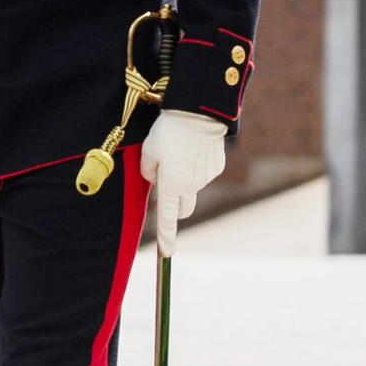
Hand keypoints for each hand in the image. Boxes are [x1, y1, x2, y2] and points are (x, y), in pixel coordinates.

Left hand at [139, 111, 229, 238]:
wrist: (199, 113)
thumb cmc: (169, 131)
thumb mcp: (148, 150)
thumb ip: (148, 171)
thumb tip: (155, 180)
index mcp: (172, 185)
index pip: (167, 218)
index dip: (165, 237)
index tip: (166, 253)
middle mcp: (191, 186)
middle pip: (183, 209)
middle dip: (174, 208)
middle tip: (165, 190)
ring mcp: (206, 178)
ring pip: (192, 187)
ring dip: (184, 180)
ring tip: (179, 153)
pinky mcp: (217, 167)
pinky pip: (203, 173)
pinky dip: (196, 167)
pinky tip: (193, 148)